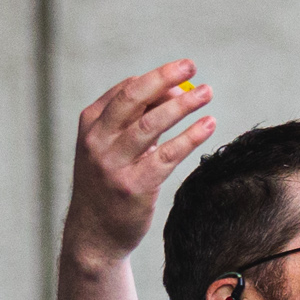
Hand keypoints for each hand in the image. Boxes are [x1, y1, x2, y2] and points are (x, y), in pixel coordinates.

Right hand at [62, 59, 217, 268]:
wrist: (94, 233)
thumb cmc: (109, 183)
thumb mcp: (111, 147)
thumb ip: (135, 121)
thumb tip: (173, 91)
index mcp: (91, 124)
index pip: (126, 91)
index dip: (156, 80)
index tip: (182, 74)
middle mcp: (98, 141)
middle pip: (134, 98)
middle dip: (164, 77)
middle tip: (192, 65)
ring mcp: (114, 164)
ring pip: (151, 124)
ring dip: (182, 104)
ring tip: (207, 92)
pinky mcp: (135, 186)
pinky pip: (167, 155)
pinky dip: (190, 136)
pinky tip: (208, 125)